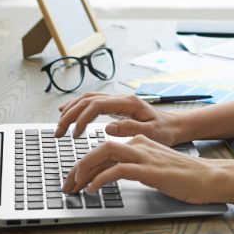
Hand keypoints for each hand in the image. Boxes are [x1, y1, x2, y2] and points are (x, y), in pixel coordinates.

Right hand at [53, 92, 187, 143]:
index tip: (74, 134)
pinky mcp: (116, 105)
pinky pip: (91, 101)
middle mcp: (121, 98)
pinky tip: (66, 111)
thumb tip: (107, 127)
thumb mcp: (151, 132)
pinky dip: (77, 106)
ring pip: (87, 99)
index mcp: (128, 103)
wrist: (175, 125)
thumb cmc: (165, 130)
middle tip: (58, 132)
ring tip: (59, 126)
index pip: (96, 106)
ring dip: (70, 110)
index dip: (81, 119)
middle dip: (69, 115)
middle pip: (87, 100)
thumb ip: (130, 128)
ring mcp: (117, 100)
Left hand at [61, 134, 222, 204]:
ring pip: (105, 152)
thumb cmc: (184, 177)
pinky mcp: (150, 170)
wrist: (208, 178)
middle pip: (100, 148)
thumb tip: (113, 176)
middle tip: (66, 185)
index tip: (74, 180)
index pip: (105, 149)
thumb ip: (135, 167)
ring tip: (74, 185)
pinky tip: (93, 189)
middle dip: (78, 166)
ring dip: (84, 169)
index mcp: (140, 142)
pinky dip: (101, 178)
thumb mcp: (154, 169)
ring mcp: (145, 156)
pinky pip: (118, 170)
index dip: (85, 164)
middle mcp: (140, 144)